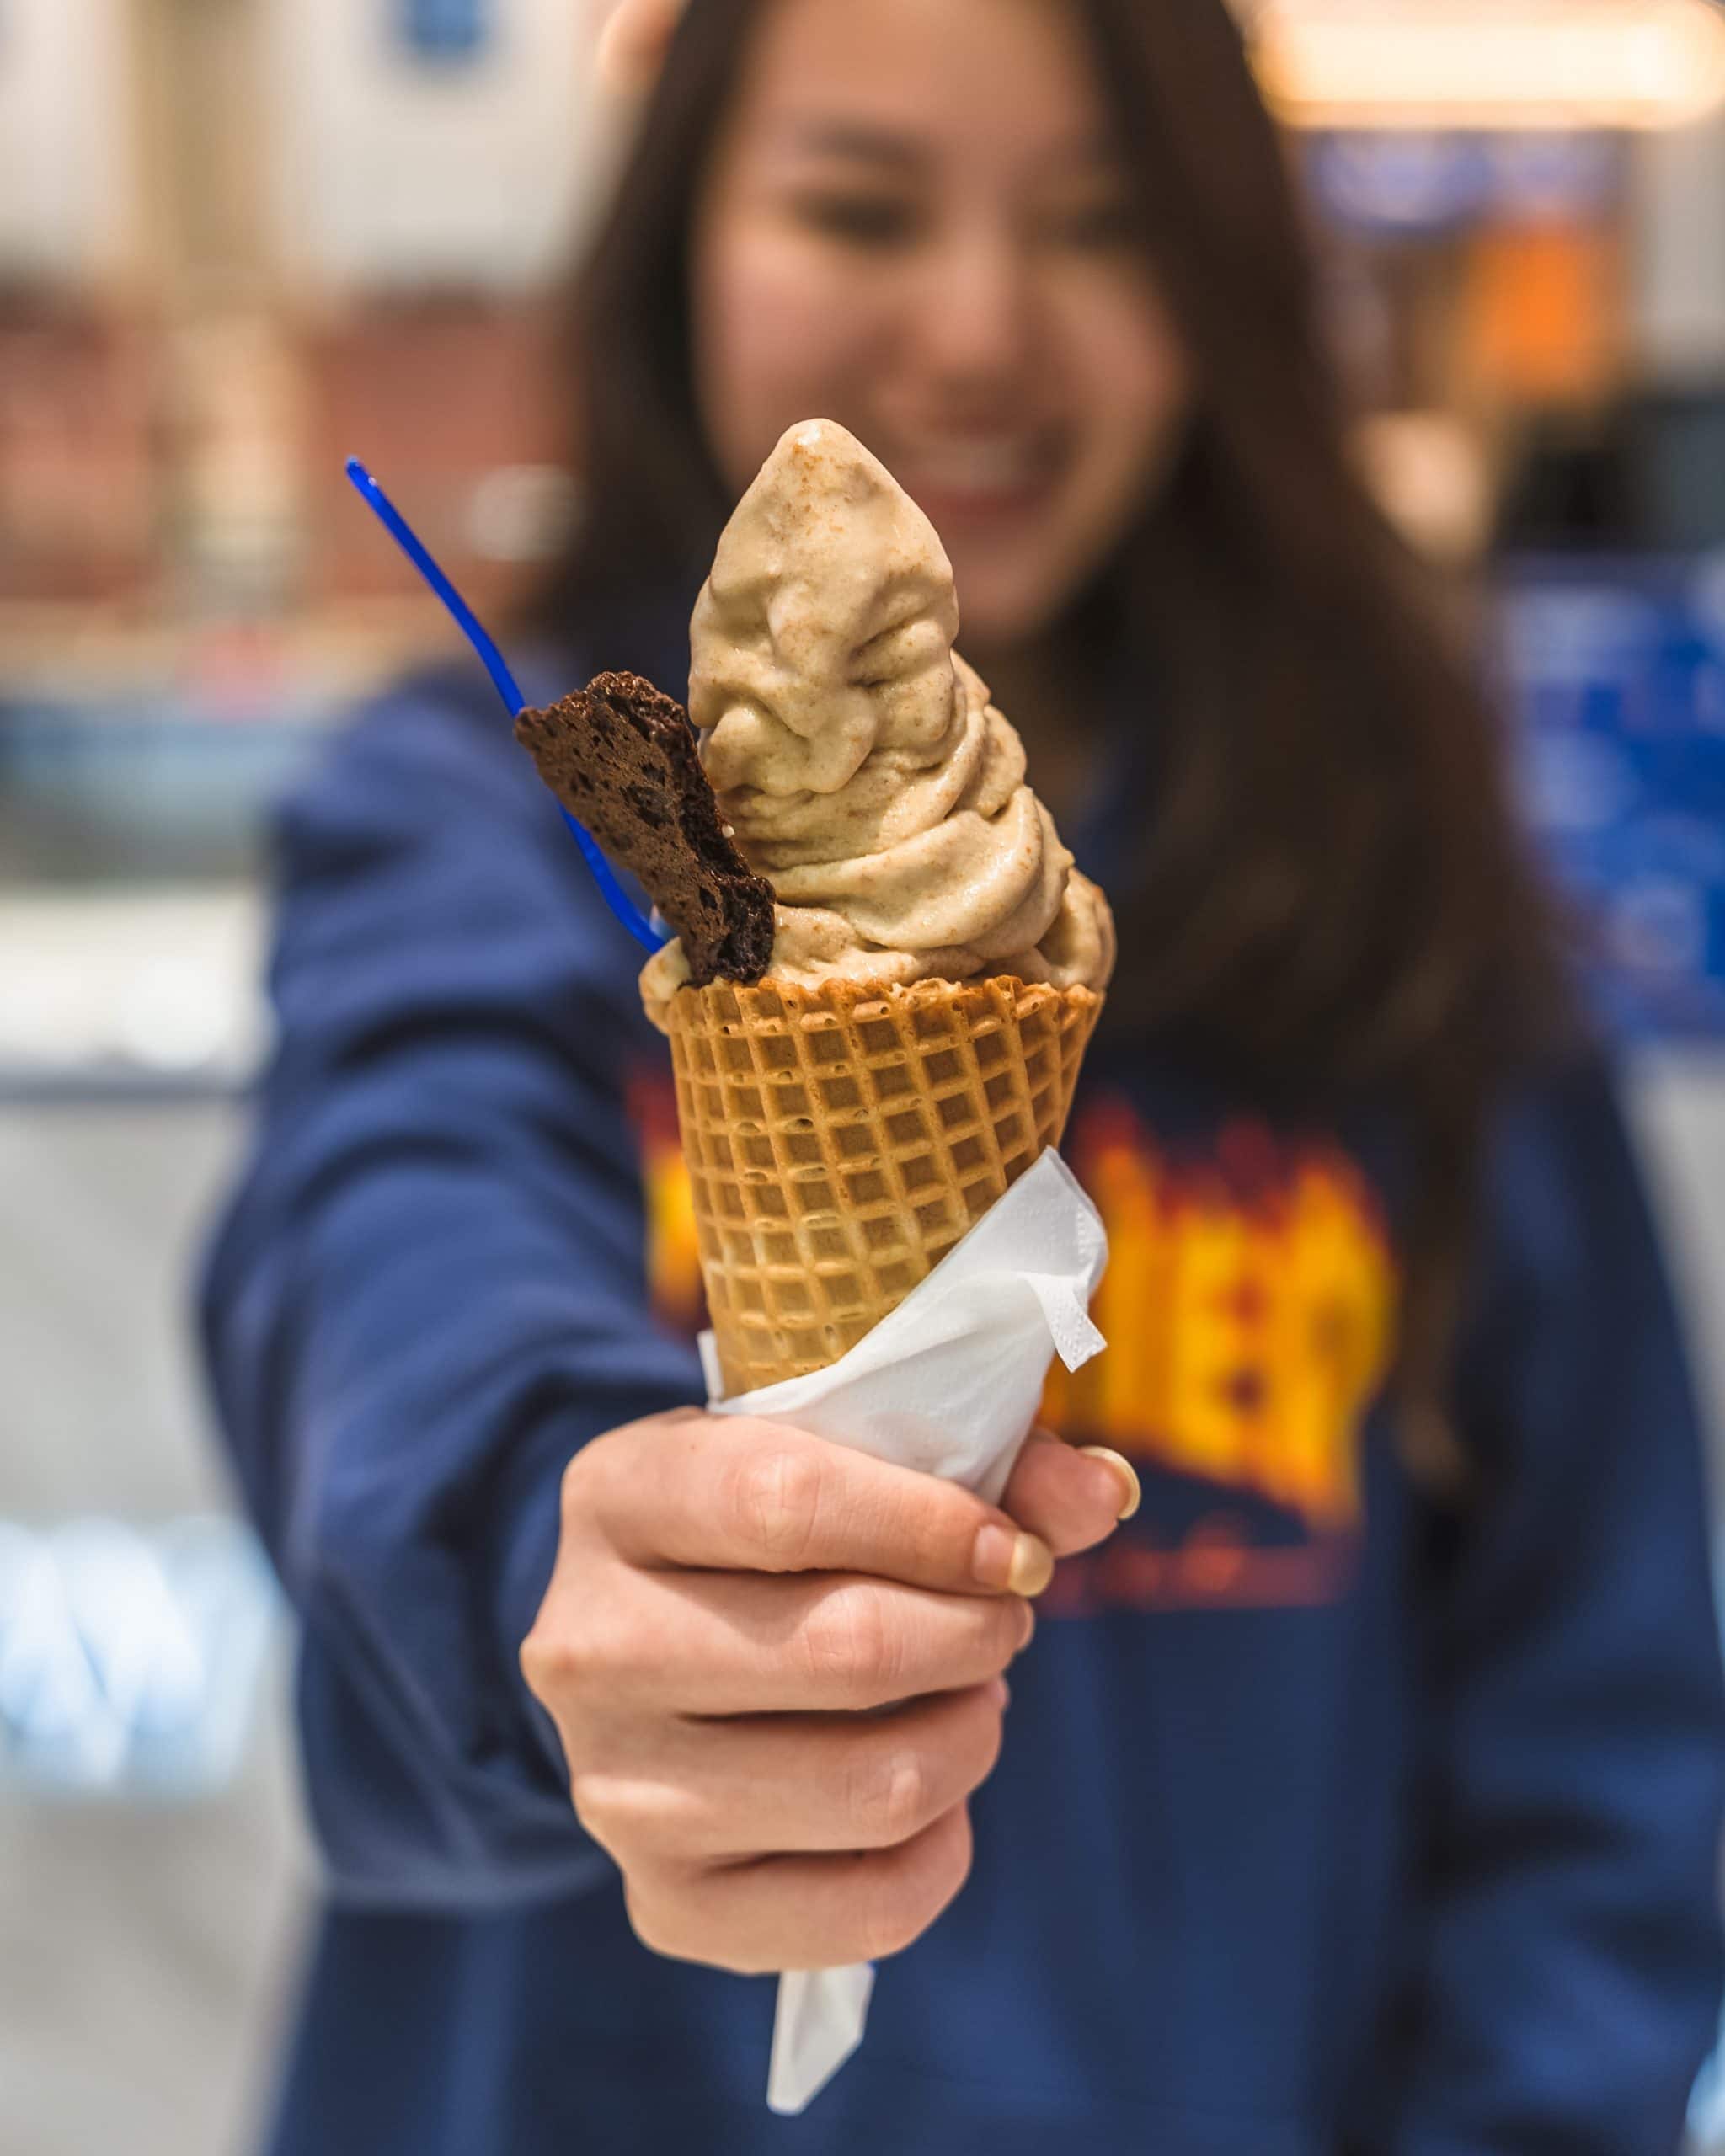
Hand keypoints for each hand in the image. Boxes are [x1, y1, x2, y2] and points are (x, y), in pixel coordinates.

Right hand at [521, 1410, 1134, 1974]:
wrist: (655, 1642)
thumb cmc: (775, 1525)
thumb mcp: (849, 1454)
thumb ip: (987, 1463)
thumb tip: (1106, 1496)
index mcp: (618, 1496)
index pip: (790, 1503)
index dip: (937, 1527)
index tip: (1021, 1551)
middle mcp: (587, 1646)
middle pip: (846, 1651)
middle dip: (975, 1634)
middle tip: (1003, 1618)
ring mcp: (616, 1789)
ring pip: (870, 1786)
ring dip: (970, 1734)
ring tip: (973, 1693)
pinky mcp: (664, 1903)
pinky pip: (861, 1912)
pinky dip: (942, 1851)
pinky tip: (936, 1793)